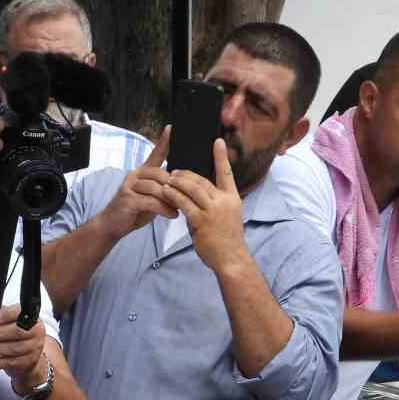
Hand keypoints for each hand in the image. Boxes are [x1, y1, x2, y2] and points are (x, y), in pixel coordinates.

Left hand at [0, 305, 46, 391]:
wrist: (30, 354)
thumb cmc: (16, 334)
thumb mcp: (10, 322)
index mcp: (31, 317)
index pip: (21, 313)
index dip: (7, 314)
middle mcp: (36, 332)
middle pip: (18, 332)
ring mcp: (34, 348)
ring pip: (13, 349)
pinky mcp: (28, 362)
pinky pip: (10, 363)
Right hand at [100, 127, 172, 236]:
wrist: (111, 225)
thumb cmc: (133, 211)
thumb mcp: (150, 198)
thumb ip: (162, 190)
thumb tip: (181, 188)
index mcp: (142, 172)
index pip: (155, 154)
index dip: (163, 141)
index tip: (171, 128)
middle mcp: (135, 175)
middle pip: (161, 174)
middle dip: (175, 186)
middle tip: (186, 198)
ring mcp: (130, 186)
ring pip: (157, 188)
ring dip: (171, 200)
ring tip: (180, 209)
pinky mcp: (128, 198)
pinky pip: (152, 202)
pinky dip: (164, 209)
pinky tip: (172, 215)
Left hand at [156, 138, 248, 273]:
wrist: (230, 258)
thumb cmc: (227, 238)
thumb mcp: (228, 216)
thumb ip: (216, 202)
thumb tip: (200, 192)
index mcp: (233, 198)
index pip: (227, 173)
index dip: (221, 156)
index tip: (217, 141)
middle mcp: (224, 201)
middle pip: (202, 180)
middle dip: (186, 174)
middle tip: (174, 171)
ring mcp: (212, 211)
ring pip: (191, 189)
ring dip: (177, 183)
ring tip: (167, 180)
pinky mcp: (200, 221)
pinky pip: (183, 204)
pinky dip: (173, 197)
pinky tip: (165, 193)